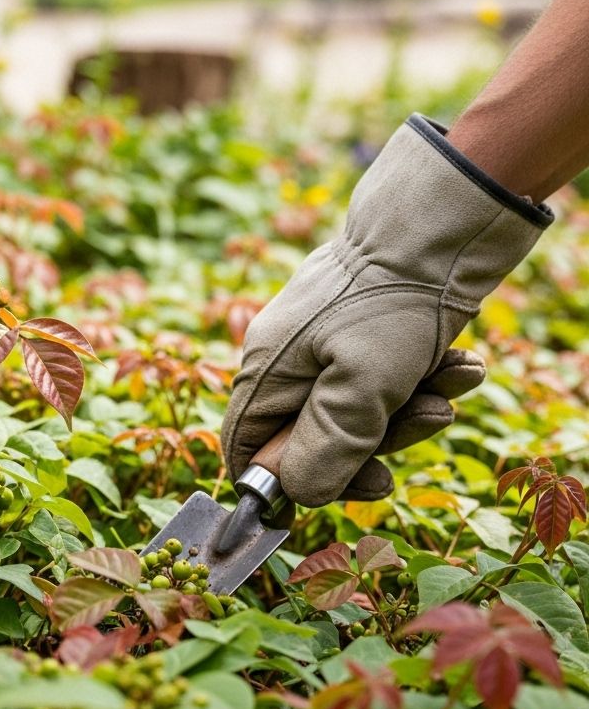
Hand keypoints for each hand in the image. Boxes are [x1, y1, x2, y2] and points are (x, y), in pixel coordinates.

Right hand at [222, 114, 551, 506]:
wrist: (446, 212)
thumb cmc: (393, 300)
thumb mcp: (359, 388)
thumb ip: (325, 449)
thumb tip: (300, 496)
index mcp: (266, 371)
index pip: (247, 450)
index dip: (283, 483)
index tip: (337, 497)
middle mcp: (288, 359)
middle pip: (313, 437)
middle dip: (374, 443)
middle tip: (426, 424)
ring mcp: (326, 342)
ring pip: (359, 409)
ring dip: (413, 408)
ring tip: (456, 380)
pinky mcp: (367, 329)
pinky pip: (387, 377)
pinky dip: (425, 378)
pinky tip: (462, 363)